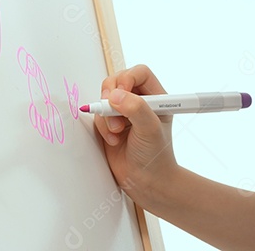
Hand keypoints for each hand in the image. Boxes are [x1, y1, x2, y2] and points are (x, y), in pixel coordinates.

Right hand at [92, 64, 177, 207]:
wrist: (145, 182)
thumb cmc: (155, 157)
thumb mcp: (150, 129)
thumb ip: (136, 108)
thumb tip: (115, 95)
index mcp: (156, 98)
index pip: (139, 73)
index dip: (127, 78)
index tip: (120, 92)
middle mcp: (139, 102)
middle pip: (117, 80)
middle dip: (111, 96)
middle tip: (113, 112)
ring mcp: (124, 113)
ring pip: (105, 98)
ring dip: (107, 115)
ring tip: (117, 132)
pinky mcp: (110, 124)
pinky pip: (98, 115)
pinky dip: (102, 127)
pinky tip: (113, 140)